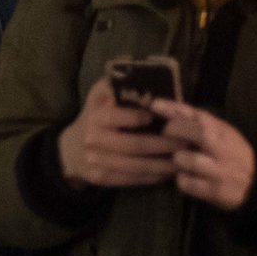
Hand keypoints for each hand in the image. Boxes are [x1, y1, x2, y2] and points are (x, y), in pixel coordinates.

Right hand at [56, 75, 178, 188]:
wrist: (71, 150)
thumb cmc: (95, 117)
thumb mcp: (99, 96)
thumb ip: (118, 85)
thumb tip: (146, 76)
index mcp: (96, 115)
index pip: (121, 117)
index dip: (143, 119)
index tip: (167, 119)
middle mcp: (93, 138)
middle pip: (134, 145)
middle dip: (163, 145)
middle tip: (186, 143)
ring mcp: (96, 160)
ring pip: (135, 166)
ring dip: (162, 165)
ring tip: (183, 161)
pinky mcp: (101, 177)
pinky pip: (131, 179)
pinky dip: (152, 177)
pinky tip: (167, 173)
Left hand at [152, 101, 256, 210]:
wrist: (256, 182)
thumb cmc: (230, 152)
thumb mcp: (220, 131)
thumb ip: (196, 121)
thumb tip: (164, 106)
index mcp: (222, 130)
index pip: (197, 114)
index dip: (174, 108)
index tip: (154, 105)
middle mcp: (222, 148)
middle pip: (197, 133)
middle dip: (175, 131)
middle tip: (166, 135)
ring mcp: (219, 170)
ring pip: (189, 159)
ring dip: (178, 159)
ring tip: (179, 160)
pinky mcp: (214, 190)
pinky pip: (188, 183)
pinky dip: (182, 180)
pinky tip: (185, 178)